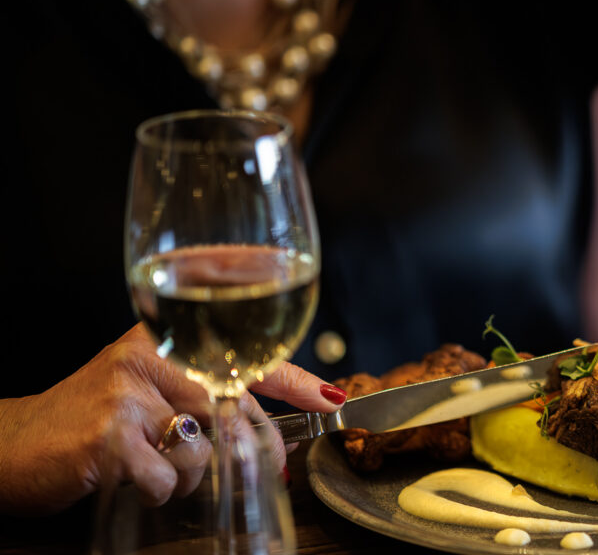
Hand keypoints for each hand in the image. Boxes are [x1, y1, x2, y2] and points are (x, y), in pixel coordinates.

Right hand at [0, 325, 345, 514]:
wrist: (8, 446)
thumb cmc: (86, 419)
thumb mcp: (145, 389)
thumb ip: (200, 390)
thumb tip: (274, 419)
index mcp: (159, 340)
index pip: (241, 354)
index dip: (294, 378)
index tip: (331, 398)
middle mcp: (144, 357)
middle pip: (232, 405)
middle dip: (256, 446)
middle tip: (266, 469)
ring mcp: (124, 395)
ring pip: (204, 445)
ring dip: (195, 474)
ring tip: (161, 469)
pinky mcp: (107, 437)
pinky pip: (170, 476)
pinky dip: (163, 491)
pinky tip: (136, 481)